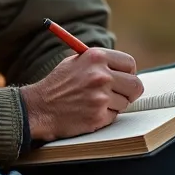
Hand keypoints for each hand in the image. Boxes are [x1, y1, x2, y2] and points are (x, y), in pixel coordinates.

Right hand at [19, 48, 143, 141]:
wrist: (39, 108)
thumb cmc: (56, 85)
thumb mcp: (75, 62)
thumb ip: (99, 62)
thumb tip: (123, 68)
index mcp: (95, 57)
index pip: (129, 63)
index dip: (129, 72)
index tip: (126, 78)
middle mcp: (100, 76)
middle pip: (135, 85)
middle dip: (130, 92)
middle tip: (122, 94)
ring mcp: (100, 97)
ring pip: (125, 103)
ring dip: (114, 105)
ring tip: (94, 103)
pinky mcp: (98, 117)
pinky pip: (114, 116)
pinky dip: (104, 116)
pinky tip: (89, 112)